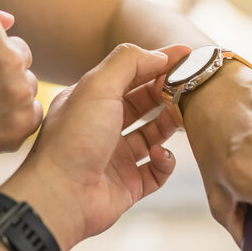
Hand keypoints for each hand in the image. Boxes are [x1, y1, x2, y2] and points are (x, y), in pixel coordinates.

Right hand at [0, 0, 41, 179]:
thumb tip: (10, 19)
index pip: (10, 41)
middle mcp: (8, 56)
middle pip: (23, 61)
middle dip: (5, 72)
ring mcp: (18, 90)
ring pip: (28, 87)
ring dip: (13, 95)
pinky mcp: (24, 120)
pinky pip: (33, 113)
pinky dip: (17, 119)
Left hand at [0, 43, 190, 249]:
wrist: (60, 197)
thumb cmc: (74, 138)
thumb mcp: (97, 86)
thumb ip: (128, 62)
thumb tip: (159, 57)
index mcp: (92, 100)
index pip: (131, 74)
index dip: (158, 62)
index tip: (187, 54)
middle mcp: (104, 126)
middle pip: (144, 103)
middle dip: (167, 93)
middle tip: (190, 86)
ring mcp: (117, 156)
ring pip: (154, 134)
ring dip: (170, 124)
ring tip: (182, 117)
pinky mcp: (128, 184)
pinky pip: (157, 169)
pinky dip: (164, 161)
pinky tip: (158, 154)